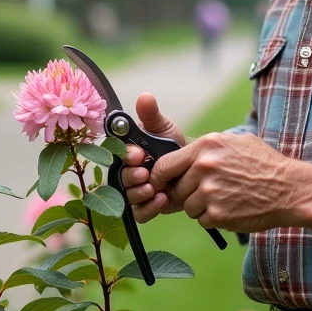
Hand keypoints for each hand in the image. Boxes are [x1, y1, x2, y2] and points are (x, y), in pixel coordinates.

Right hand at [119, 93, 186, 221]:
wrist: (192, 166)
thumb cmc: (173, 145)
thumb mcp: (164, 128)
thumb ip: (152, 115)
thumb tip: (145, 97)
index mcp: (129, 152)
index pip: (119, 154)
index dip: (127, 155)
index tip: (139, 154)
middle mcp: (128, 171)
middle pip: (120, 177)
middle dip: (131, 176)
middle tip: (145, 174)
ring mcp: (136, 190)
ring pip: (127, 196)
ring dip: (139, 193)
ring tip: (154, 188)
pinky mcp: (146, 205)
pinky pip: (140, 212)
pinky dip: (149, 208)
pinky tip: (162, 199)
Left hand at [148, 131, 296, 232]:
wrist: (290, 189)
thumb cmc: (265, 164)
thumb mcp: (236, 142)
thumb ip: (208, 148)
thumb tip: (184, 156)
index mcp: (207, 146)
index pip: (165, 164)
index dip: (160, 177)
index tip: (162, 183)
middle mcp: (205, 168)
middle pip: (177, 188)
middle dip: (189, 192)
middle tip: (211, 191)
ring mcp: (211, 193)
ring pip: (188, 206)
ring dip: (201, 207)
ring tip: (225, 198)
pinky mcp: (219, 215)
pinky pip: (202, 220)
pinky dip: (213, 218)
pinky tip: (232, 208)